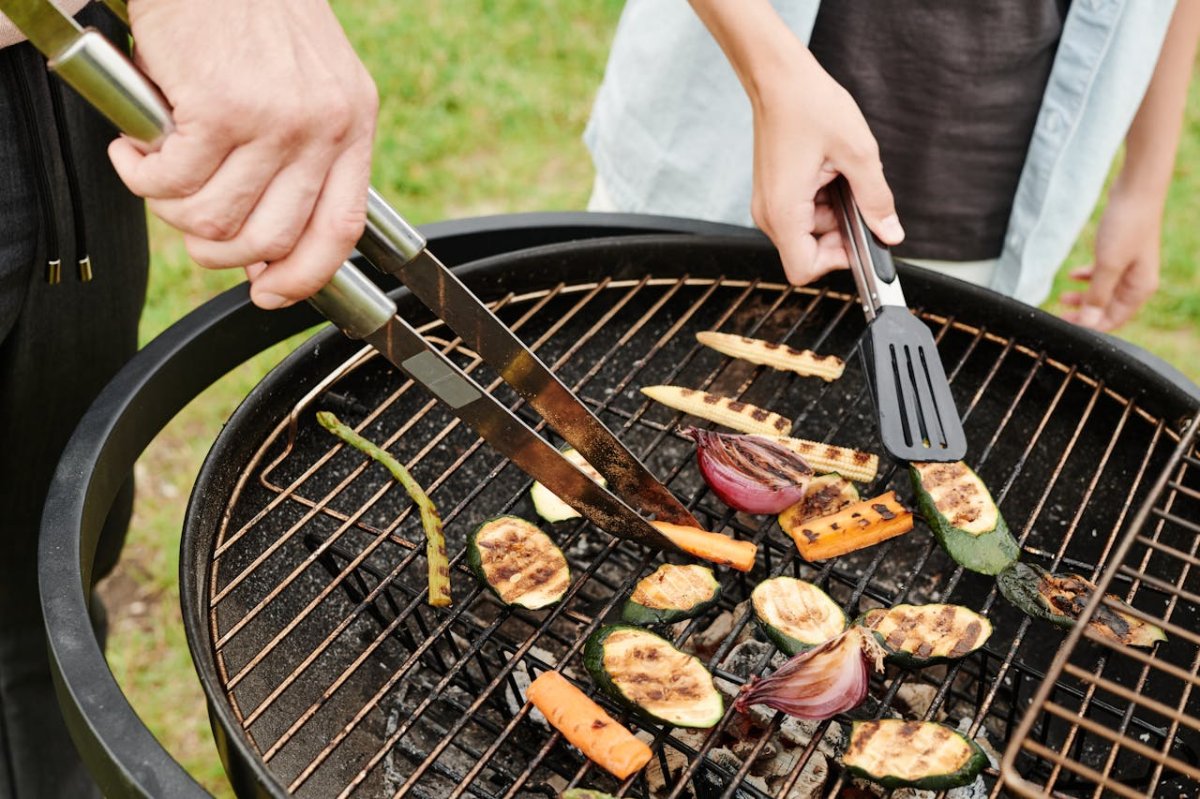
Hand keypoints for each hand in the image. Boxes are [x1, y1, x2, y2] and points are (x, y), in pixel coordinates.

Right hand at [108, 0, 377, 308]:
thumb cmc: (247, 10)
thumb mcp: (303, 83)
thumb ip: (297, 157)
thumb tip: (267, 246)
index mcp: (350, 123)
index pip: (340, 229)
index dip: (303, 277)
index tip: (269, 294)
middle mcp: (322, 126)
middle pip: (269, 239)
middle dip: (215, 248)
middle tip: (185, 217)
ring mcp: (275, 120)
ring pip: (214, 219)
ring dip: (169, 207)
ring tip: (155, 168)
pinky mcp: (220, 108)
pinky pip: (171, 181)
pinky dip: (139, 173)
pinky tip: (133, 144)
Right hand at [749, 52, 903, 285]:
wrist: (778, 78)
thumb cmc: (809, 105)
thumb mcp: (858, 153)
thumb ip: (876, 200)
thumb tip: (890, 233)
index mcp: (785, 211)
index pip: (804, 270)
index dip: (836, 262)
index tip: (859, 239)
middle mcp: (769, 214)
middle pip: (807, 253)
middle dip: (839, 234)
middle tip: (857, 200)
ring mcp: (769, 204)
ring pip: (807, 234)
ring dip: (832, 214)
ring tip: (842, 176)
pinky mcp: (773, 193)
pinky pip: (801, 215)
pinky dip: (821, 203)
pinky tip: (829, 173)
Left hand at [1059, 184, 1162, 331]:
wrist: (1136, 191)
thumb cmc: (1126, 226)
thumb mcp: (1108, 265)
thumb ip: (1098, 295)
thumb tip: (1089, 322)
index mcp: (1140, 289)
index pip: (1114, 319)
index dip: (1090, 326)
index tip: (1066, 325)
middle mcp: (1137, 281)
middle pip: (1107, 307)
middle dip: (1084, 313)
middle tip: (1060, 314)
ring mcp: (1129, 267)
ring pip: (1103, 291)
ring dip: (1084, 296)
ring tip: (1062, 297)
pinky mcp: (1120, 254)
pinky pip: (1102, 274)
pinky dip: (1087, 277)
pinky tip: (1072, 276)